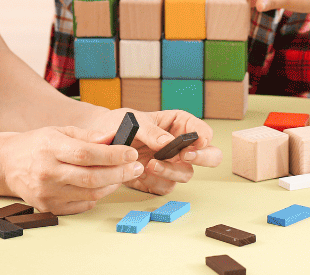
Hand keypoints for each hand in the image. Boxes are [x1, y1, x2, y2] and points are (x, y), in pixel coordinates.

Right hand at [0, 125, 144, 214]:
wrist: (7, 164)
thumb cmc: (37, 144)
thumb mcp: (60, 131)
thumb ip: (88, 136)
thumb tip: (114, 138)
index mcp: (50, 147)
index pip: (86, 153)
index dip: (113, 155)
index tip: (131, 153)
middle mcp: (47, 172)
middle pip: (91, 177)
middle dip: (120, 173)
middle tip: (137, 167)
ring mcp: (46, 192)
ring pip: (89, 193)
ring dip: (112, 185)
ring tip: (123, 175)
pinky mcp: (47, 206)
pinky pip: (80, 205)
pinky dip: (96, 196)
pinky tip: (103, 186)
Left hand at [93, 109, 221, 194]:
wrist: (99, 144)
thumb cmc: (120, 124)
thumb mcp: (134, 121)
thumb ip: (152, 131)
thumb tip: (168, 142)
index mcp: (180, 125)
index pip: (204, 131)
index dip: (204, 137)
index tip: (196, 142)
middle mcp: (181, 146)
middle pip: (210, 156)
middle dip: (202, 158)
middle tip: (186, 156)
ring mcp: (172, 164)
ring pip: (187, 174)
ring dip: (170, 171)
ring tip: (149, 164)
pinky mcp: (160, 180)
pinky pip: (166, 187)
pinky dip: (154, 182)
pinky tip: (140, 173)